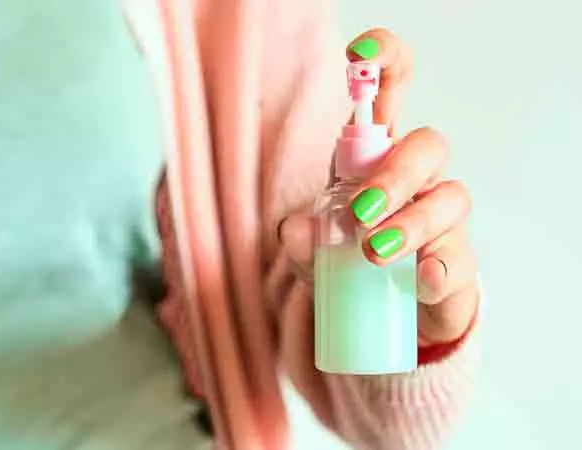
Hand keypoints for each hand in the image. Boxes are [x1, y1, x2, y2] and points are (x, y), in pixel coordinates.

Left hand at [275, 28, 479, 424]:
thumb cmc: (349, 268)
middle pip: (427, 146)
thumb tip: (298, 230)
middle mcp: (416, 182)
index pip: (390, 97)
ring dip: (410, 223)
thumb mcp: (313, 255)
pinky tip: (422, 280)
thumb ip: (301, 240)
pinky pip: (460, 258)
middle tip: (359, 215)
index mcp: (375, 162)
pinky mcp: (458, 266)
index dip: (383, 64)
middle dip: (394, 176)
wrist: (385, 319)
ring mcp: (442, 222)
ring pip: (449, 198)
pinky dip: (439, 268)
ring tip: (373, 254)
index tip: (358, 53)